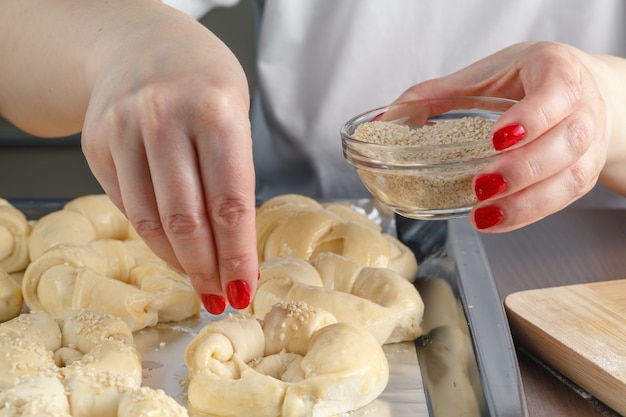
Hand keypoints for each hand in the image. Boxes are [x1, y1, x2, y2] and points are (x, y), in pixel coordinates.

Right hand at [81, 5, 257, 312]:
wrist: (142, 46)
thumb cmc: (202, 86)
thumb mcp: (235, 117)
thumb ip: (233, 177)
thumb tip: (234, 250)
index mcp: (215, 112)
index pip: (230, 202)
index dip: (237, 255)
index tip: (244, 288)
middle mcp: (165, 118)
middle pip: (187, 219)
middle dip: (206, 268)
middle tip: (219, 296)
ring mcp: (124, 130)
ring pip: (151, 221)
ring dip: (178, 261)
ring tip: (198, 281)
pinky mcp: (96, 144)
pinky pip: (127, 206)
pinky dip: (153, 236)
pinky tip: (171, 248)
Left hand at [394, 41, 625, 231]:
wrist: (579, 92)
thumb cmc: (528, 81)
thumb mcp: (486, 76)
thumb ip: (438, 94)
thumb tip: (388, 117)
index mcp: (558, 71)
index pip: (557, 92)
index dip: (532, 117)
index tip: (497, 138)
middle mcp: (583, 107)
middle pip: (567, 141)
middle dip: (523, 168)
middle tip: (481, 184)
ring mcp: (589, 143)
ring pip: (571, 176)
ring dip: (526, 200)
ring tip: (484, 213)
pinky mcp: (583, 172)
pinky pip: (565, 198)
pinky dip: (530, 213)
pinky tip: (498, 219)